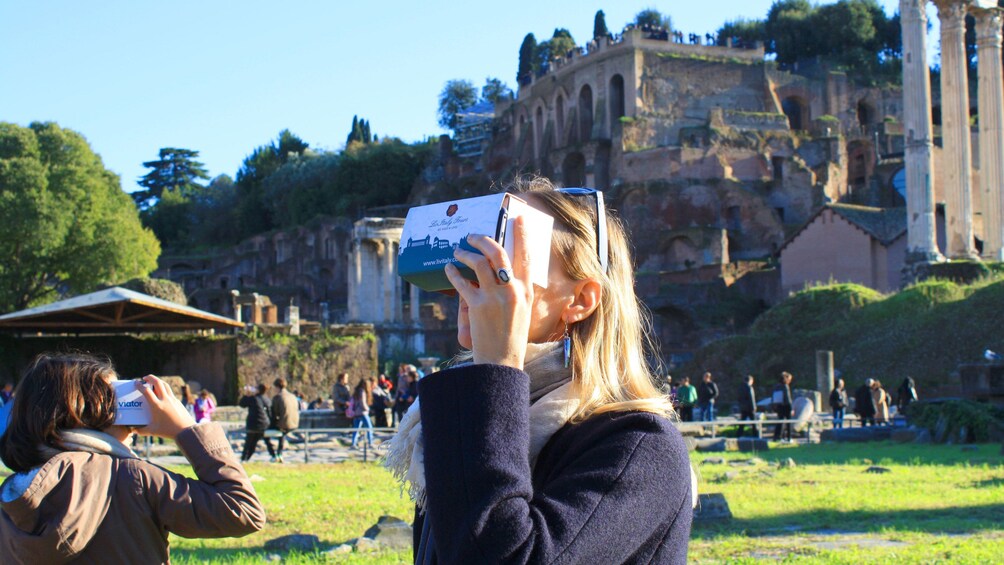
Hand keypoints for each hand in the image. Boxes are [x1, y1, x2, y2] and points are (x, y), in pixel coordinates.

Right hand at [137, 375, 195, 439]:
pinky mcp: (178, 401)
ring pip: (165, 385)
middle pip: (157, 382)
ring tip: (153, 382)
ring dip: (158, 381)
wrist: (186, 430)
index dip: (140, 386)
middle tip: (145, 378)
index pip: (146, 391)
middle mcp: (165, 400)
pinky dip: (164, 389)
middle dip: (150, 377)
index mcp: (157, 406)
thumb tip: (134, 430)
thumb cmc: (168, 431)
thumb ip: (141, 431)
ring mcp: (172, 399)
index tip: (136, 383)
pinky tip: (161, 392)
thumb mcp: (153, 431)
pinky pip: (170, 392)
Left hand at [444, 217, 532, 368]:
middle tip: (472, 236)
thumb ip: (515, 291)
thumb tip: (500, 273)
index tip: (518, 219)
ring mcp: (494, 297)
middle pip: (498, 253)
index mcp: (526, 291)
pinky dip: (453, 273)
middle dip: (483, 239)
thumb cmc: (510, 338)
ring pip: (479, 263)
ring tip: (457, 252)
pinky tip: (448, 269)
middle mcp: (512, 291)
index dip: (522, 235)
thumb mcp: (522, 311)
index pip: (526, 256)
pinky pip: (462, 282)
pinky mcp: (477, 306)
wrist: (501, 361)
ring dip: (465, 253)